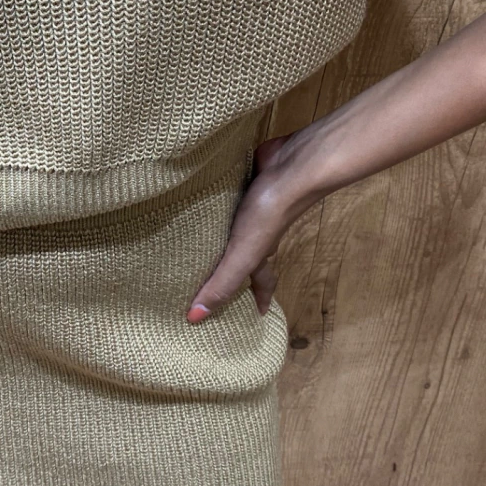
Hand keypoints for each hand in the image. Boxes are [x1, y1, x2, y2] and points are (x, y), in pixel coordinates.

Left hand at [186, 132, 307, 321]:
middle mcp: (257, 232)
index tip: (258, 313)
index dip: (259, 297)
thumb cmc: (268, 214)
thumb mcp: (243, 255)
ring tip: (198, 236)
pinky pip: (230, 196)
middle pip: (247, 253)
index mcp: (259, 252)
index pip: (260, 281)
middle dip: (235, 265)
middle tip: (214, 273)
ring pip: (236, 225)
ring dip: (223, 232)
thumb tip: (195, 319)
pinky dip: (218, 200)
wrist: (290, 167)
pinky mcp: (247, 182)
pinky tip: (200, 196)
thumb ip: (222, 283)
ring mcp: (253, 206)